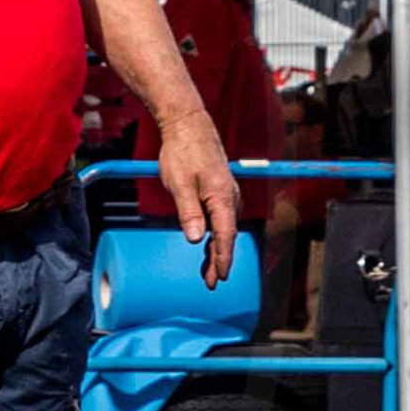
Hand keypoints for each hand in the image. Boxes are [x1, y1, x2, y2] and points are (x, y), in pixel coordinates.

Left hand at [158, 118, 241, 287]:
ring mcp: (225, 195)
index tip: (221, 276)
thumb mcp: (180, 184)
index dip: (224, 258)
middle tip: (213, 284)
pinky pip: (219, 220)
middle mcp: (229, 198)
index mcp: (222, 198)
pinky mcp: (218, 193)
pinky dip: (214, 236)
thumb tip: (196, 238)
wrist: (189, 126)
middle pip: (227, 236)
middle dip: (220, 261)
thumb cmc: (183, 152)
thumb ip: (189, 211)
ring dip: (217, 251)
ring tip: (208, 274)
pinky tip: (206, 247)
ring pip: (224, 229)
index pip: (226, 235)